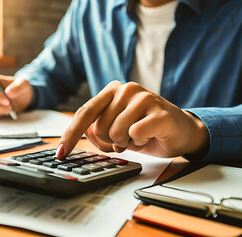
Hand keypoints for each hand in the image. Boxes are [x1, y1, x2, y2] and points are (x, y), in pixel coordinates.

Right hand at [0, 75, 32, 118]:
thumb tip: (9, 92)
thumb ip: (18, 86)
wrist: (21, 98)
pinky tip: (8, 111)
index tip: (7, 100)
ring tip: (11, 109)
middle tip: (10, 107)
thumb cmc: (18, 87)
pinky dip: (1, 113)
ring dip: (0, 109)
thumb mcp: (23, 84)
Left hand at [55, 81, 208, 158]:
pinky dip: (141, 141)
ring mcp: (142, 97)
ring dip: (127, 142)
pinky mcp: (158, 110)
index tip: (61, 153)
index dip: (70, 135)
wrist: (180, 131)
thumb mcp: (116, 131)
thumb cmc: (145, 130)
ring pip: (116, 132)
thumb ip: (97, 130)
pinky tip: (150, 135)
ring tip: (139, 135)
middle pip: (99, 128)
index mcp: (111, 91)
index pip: (84, 113)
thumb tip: (85, 134)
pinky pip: (135, 134)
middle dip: (110, 141)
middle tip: (126, 138)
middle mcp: (125, 89)